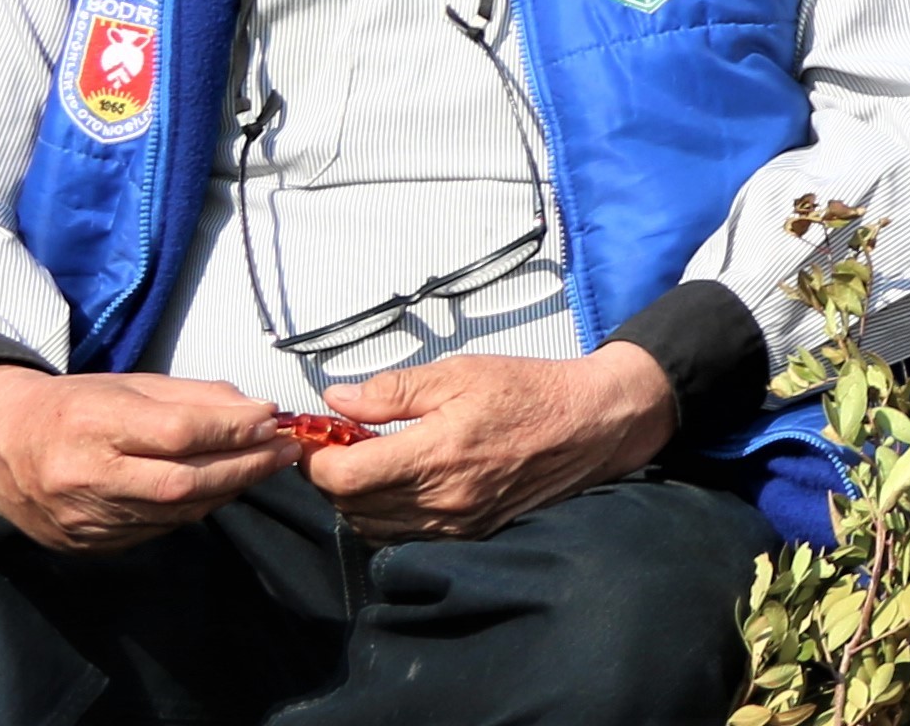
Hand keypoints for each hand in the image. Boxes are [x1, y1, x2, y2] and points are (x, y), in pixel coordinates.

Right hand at [0, 363, 288, 551]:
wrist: (0, 447)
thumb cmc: (73, 405)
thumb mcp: (129, 384)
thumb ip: (195, 397)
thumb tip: (258, 412)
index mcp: (93, 424)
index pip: (178, 433)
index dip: (233, 430)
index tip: (273, 419)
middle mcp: (85, 476)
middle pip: (183, 482)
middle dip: (245, 467)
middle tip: (287, 450)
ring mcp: (83, 518)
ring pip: (175, 512)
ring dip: (228, 489)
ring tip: (262, 466)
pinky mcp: (85, 544)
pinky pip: (155, 529)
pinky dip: (194, 509)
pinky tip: (218, 489)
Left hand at [304, 342, 671, 540]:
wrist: (592, 423)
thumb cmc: (532, 392)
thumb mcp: (461, 372)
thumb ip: (393, 390)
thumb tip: (338, 399)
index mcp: (434, 454)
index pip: (341, 477)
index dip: (317, 459)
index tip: (320, 438)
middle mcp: (440, 500)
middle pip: (349, 506)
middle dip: (335, 475)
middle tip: (346, 442)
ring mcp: (453, 525)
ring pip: (371, 527)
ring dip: (357, 499)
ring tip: (373, 463)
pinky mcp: (466, 536)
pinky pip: (402, 537)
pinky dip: (386, 516)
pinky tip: (401, 486)